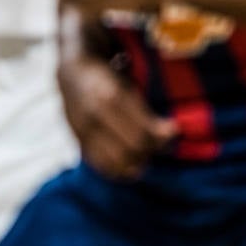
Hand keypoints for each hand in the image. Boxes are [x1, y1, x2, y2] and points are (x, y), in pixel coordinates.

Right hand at [58, 55, 176, 179]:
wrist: (72, 75)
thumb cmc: (109, 80)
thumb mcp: (129, 88)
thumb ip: (147, 113)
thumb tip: (171, 134)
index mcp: (110, 97)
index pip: (143, 131)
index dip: (162, 137)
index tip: (173, 132)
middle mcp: (95, 115)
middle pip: (132, 148)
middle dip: (150, 150)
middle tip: (159, 145)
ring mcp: (83, 130)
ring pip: (116, 161)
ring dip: (135, 163)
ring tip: (145, 157)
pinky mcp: (78, 140)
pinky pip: (100, 164)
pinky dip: (117, 170)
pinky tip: (128, 166)